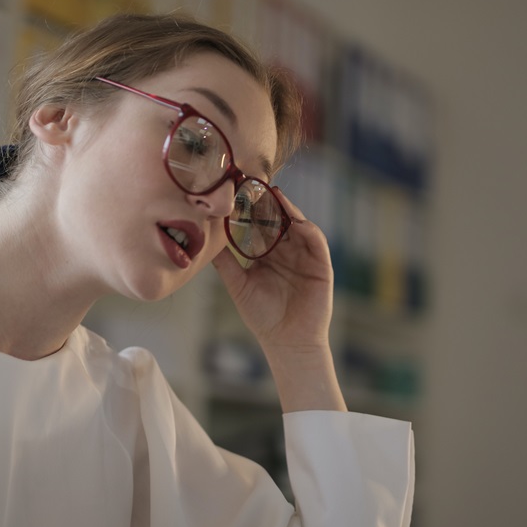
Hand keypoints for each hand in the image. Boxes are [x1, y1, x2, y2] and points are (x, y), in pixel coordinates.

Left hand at [212, 191, 333, 353]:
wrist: (287, 341)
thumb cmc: (262, 317)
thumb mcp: (239, 285)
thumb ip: (226, 263)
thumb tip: (205, 242)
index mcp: (267, 254)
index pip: (259, 225)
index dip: (250, 210)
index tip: (236, 193)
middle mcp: (287, 250)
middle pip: (278, 219)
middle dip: (268, 203)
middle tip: (253, 185)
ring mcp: (305, 255)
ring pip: (296, 224)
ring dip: (287, 209)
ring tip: (274, 195)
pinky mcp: (321, 264)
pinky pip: (316, 240)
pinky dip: (306, 228)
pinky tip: (295, 219)